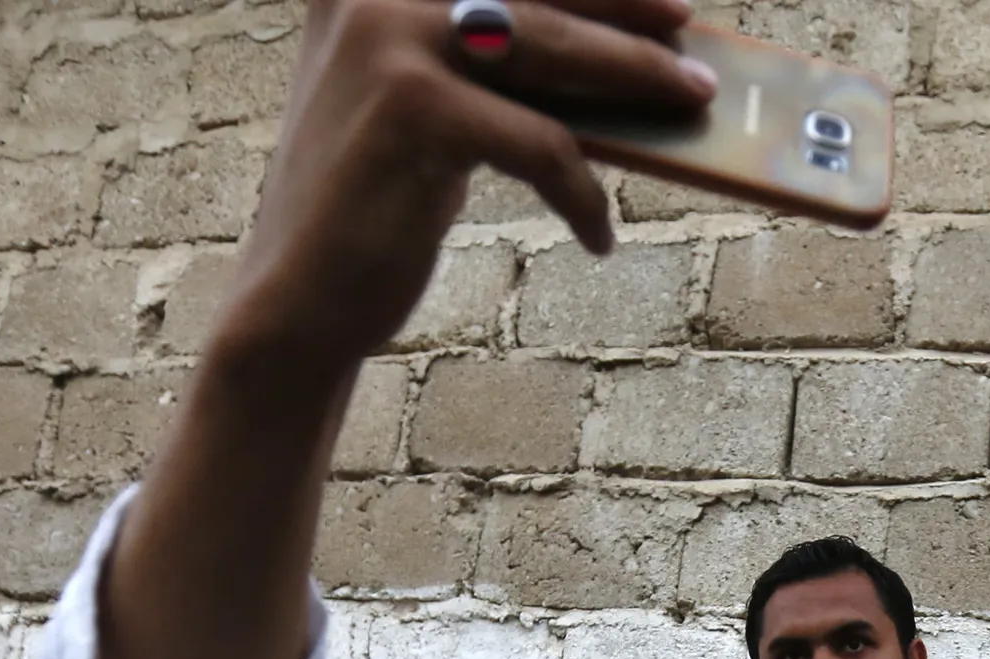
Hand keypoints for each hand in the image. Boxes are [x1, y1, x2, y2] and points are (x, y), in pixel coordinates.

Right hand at [212, 0, 713, 374]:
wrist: (299, 299)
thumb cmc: (376, 203)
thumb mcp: (431, 108)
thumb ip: (493, 64)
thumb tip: (611, 50)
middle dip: (627, 8)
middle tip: (691, 37)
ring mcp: (390, 37)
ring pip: (552, 47)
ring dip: (636, 76)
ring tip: (690, 104)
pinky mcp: (413, 107)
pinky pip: (541, 141)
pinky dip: (581, 192)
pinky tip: (597, 235)